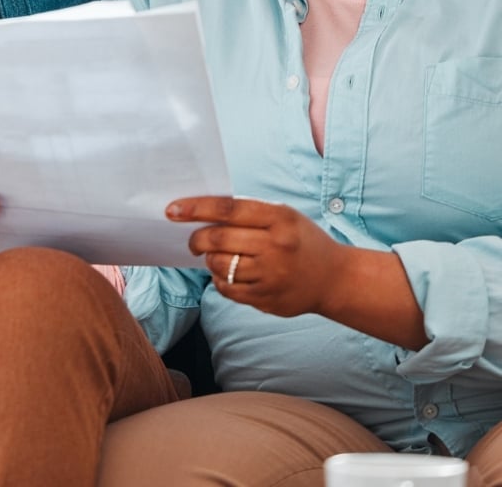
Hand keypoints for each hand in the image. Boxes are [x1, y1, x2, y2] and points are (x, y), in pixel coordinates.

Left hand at [167, 196, 343, 317]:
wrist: (335, 278)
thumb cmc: (300, 239)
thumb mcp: (283, 214)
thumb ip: (247, 212)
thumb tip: (200, 213)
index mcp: (278, 218)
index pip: (227, 209)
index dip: (195, 208)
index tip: (172, 210)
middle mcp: (275, 246)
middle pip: (218, 239)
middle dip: (196, 239)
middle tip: (193, 241)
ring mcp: (271, 275)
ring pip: (219, 265)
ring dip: (209, 260)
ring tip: (216, 257)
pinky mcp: (267, 299)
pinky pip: (227, 289)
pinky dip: (219, 280)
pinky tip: (228, 274)